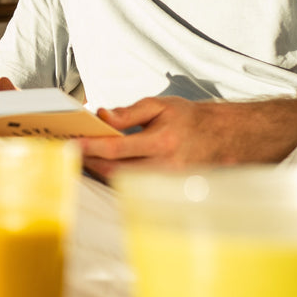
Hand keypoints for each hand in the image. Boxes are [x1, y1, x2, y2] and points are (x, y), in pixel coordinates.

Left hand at [79, 94, 296, 179]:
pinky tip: (103, 167)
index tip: (70, 143)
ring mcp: (165, 183)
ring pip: (122, 182)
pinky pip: (133, 187)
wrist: (226, 139)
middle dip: (89, 162)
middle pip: (114, 171)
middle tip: (70, 152)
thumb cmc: (190, 119)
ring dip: (99, 171)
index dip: (90, 146)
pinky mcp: (166, 191)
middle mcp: (164, 167)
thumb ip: (129, 112)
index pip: (116, 147)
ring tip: (82, 158)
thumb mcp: (161, 105)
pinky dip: (115, 178)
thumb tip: (101, 115)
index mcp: (162, 141)